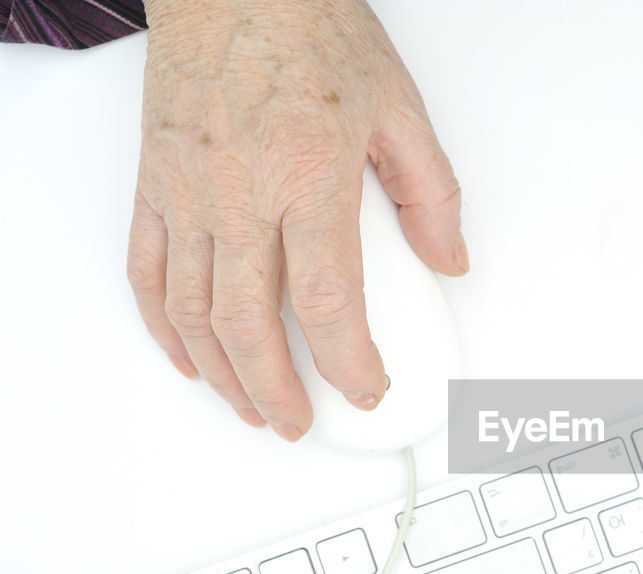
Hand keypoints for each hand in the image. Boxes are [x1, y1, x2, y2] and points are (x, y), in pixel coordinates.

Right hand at [127, 0, 466, 440]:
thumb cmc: (307, 29)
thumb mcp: (400, 108)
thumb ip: (431, 193)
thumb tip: (449, 258)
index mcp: (309, 180)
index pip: (329, 304)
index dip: (348, 364)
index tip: (366, 388)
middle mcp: (241, 195)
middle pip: (251, 326)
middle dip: (279, 390)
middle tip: (301, 421)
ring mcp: (189, 194)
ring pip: (194, 312)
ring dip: (223, 374)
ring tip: (253, 405)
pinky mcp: (154, 185)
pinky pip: (148, 272)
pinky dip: (164, 326)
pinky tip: (187, 356)